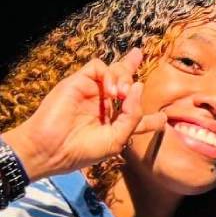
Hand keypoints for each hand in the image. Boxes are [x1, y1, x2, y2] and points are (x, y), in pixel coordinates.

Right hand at [3, 49, 166, 181]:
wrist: (51, 149)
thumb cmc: (83, 149)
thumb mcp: (117, 138)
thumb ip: (133, 116)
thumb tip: (138, 86)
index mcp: (114, 121)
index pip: (135, 109)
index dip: (149, 110)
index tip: (163, 117)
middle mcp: (104, 105)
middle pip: (125, 81)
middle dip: (132, 76)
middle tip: (132, 91)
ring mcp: (91, 92)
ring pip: (115, 70)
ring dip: (123, 78)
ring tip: (121, 94)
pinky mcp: (78, 82)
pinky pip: (98, 66)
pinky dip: (109, 74)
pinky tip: (111, 92)